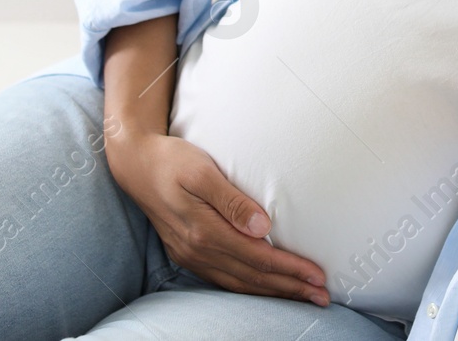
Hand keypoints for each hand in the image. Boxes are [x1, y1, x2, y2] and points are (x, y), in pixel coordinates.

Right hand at [107, 127, 329, 305]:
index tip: (317, 275)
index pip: (258, 258)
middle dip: (289, 288)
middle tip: (322, 296)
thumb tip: (263, 227)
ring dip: (273, 292)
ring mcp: (190, 255)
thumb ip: (232, 201)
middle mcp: (197, 250)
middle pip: (252, 277)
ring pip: (239, 284)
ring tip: (302, 296)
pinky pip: (224, 280)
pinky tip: (265, 288)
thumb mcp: (203, 171)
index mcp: (204, 232)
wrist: (135, 165)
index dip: (290, 270)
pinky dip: (250, 287)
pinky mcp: (187, 253)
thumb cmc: (173, 160)